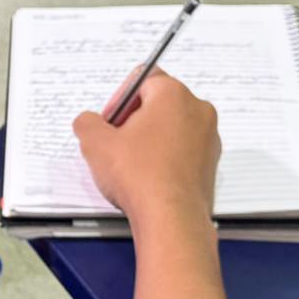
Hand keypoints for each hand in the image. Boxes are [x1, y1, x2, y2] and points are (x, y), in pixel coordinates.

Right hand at [72, 68, 220, 227]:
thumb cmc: (139, 176)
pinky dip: (165, 158)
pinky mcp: (211, 164)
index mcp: (173, 94)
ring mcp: (208, 138)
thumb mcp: (95, 143)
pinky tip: (148, 177)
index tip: (110, 121)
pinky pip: (183, 150)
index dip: (120, 99)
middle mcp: (198, 110)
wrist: (170, 219)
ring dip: (150, 139)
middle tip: (116, 142)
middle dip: (134, 119)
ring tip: (130, 163)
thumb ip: (87, 122)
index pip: (143, 79)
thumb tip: (88, 122)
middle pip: (158, 103)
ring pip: (172, 128)